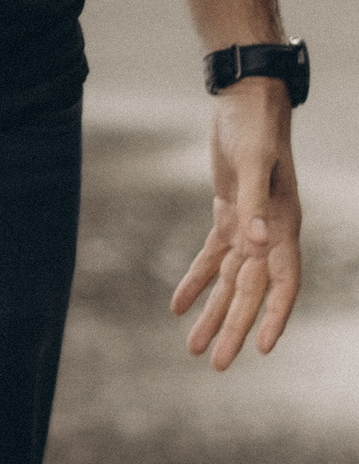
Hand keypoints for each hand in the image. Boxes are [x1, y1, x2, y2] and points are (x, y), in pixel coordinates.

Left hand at [171, 82, 301, 367]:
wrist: (247, 99)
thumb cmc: (255, 126)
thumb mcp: (252, 162)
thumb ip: (253, 203)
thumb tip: (260, 244)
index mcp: (283, 224)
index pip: (283, 282)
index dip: (275, 315)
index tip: (263, 348)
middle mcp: (270, 231)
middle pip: (251, 290)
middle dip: (235, 328)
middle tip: (215, 364)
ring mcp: (250, 224)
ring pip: (230, 280)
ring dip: (213, 313)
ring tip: (192, 347)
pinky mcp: (229, 212)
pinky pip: (212, 256)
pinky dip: (196, 280)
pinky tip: (178, 304)